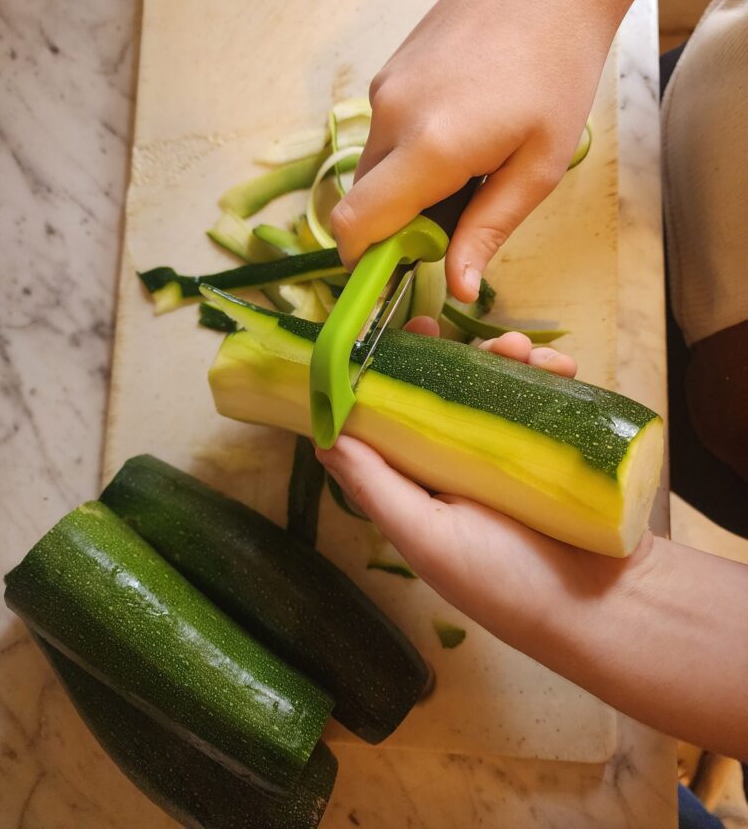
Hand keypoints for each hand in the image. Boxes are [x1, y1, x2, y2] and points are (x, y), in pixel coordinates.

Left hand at [317, 323, 747, 759]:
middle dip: (450, 355)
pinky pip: (550, 398)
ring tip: (522, 348)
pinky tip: (560, 366)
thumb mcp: (428, 538)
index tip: (395, 336)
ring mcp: (515, 455)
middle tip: (451, 326)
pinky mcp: (560, 449)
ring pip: (500, 387)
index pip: (397, 420)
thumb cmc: (507, 583)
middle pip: (449, 392)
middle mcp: (464, 466)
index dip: (391, 375)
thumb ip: (376, 488)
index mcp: (424, 486)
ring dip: (506, 356)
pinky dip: (552, 374)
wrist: (610, 609)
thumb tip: (323, 439)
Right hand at [330, 0, 619, 300]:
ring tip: (468, 166)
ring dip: (404, 187)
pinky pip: (383, 133)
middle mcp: (389, 117)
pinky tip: (460, 128)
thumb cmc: (558, 71)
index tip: (399, 271)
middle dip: (395, 226)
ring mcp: (383, 90)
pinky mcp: (387, 72)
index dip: (364, 260)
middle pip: (362, 202)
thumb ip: (487, 229)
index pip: (355, 224)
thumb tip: (456, 288)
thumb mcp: (539, 165)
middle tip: (457, 218)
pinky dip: (407, 152)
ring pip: (373, 168)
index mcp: (428, 147)